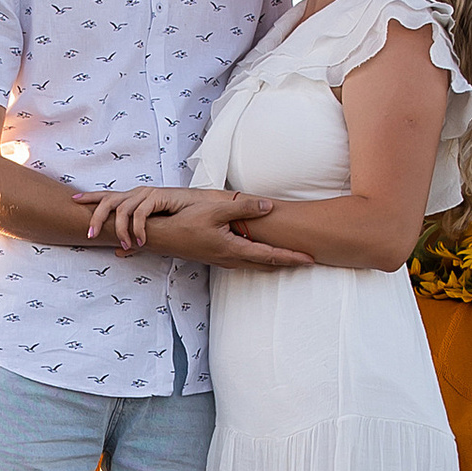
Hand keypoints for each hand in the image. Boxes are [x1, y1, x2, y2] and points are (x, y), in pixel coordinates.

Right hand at [72, 185, 309, 265]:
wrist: (160, 237)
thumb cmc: (185, 222)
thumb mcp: (216, 211)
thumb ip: (244, 208)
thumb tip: (270, 206)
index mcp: (234, 249)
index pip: (270, 255)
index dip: (292, 257)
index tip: (311, 259)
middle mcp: (231, 259)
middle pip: (266, 264)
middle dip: (288, 263)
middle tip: (308, 261)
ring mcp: (223, 260)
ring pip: (255, 264)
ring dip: (274, 263)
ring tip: (291, 259)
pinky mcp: (216, 257)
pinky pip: (245, 261)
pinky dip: (259, 260)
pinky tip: (260, 254)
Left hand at [76, 185, 203, 249]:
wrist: (200, 207)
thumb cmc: (177, 218)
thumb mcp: (150, 231)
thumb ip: (133, 240)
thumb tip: (118, 252)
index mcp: (133, 199)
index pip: (107, 197)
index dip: (91, 197)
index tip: (74, 200)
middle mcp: (137, 194)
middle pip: (108, 201)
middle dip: (97, 217)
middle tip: (90, 234)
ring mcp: (147, 194)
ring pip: (122, 208)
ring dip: (120, 229)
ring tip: (122, 243)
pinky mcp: (158, 197)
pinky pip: (141, 212)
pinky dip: (138, 228)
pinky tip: (140, 241)